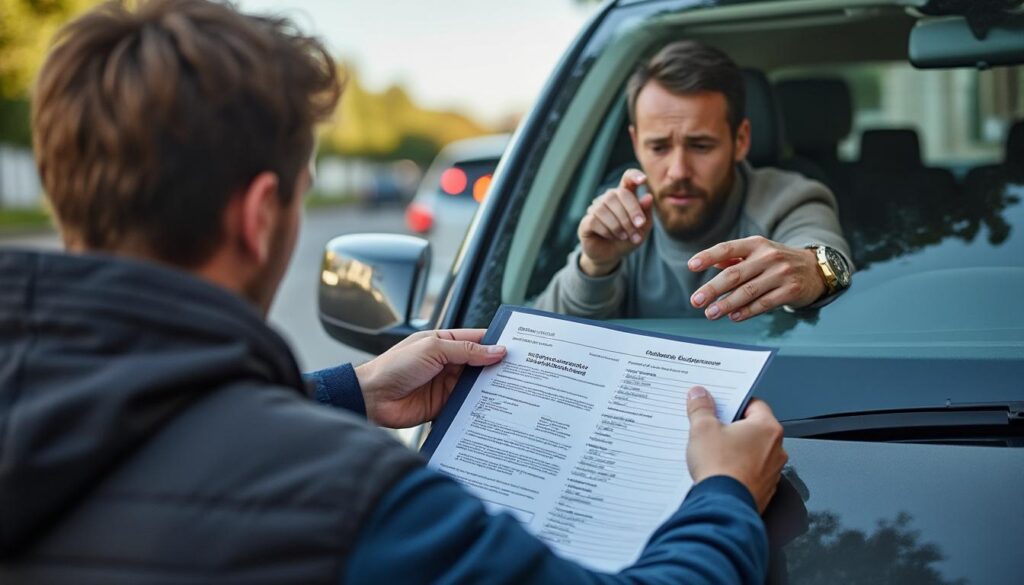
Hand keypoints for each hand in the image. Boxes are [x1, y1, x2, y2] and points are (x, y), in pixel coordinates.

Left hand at [355, 329, 505, 427]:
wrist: (372, 398)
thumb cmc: (394, 366)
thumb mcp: (433, 350)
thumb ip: (466, 351)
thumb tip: (496, 351)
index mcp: (445, 343)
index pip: (478, 340)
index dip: (497, 344)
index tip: (520, 349)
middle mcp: (448, 363)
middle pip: (481, 365)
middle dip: (499, 368)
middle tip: (523, 373)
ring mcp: (447, 385)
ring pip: (477, 386)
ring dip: (491, 389)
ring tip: (515, 392)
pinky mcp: (444, 406)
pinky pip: (466, 406)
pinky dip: (479, 408)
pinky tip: (494, 410)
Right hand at [578, 169, 654, 276]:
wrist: (610, 256)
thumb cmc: (627, 238)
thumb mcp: (642, 228)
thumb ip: (646, 213)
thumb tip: (648, 196)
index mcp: (624, 196)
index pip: (627, 178)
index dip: (634, 176)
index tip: (643, 180)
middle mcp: (608, 198)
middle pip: (618, 193)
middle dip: (631, 211)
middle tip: (639, 226)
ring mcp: (595, 209)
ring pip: (605, 208)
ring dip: (619, 224)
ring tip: (625, 236)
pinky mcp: (586, 222)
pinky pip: (595, 220)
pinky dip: (607, 230)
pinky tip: (611, 236)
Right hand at [686, 386, 786, 513]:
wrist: (723, 506)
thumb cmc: (721, 469)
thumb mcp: (702, 429)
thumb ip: (701, 408)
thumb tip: (700, 395)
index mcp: (767, 428)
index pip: (754, 404)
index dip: (734, 403)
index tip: (719, 406)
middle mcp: (776, 448)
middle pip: (753, 428)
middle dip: (733, 428)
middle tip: (712, 430)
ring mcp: (772, 471)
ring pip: (753, 452)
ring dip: (737, 450)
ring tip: (714, 454)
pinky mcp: (765, 489)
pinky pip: (751, 472)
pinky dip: (739, 470)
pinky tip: (721, 472)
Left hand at [687, 236, 824, 321]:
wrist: (815, 269)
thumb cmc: (778, 262)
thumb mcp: (758, 252)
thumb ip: (734, 258)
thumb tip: (712, 263)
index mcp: (756, 244)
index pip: (727, 248)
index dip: (708, 256)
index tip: (691, 266)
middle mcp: (768, 257)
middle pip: (734, 274)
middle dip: (712, 289)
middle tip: (696, 300)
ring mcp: (781, 274)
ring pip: (748, 292)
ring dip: (726, 304)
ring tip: (710, 313)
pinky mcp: (790, 291)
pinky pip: (763, 304)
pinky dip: (746, 311)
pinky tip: (733, 316)